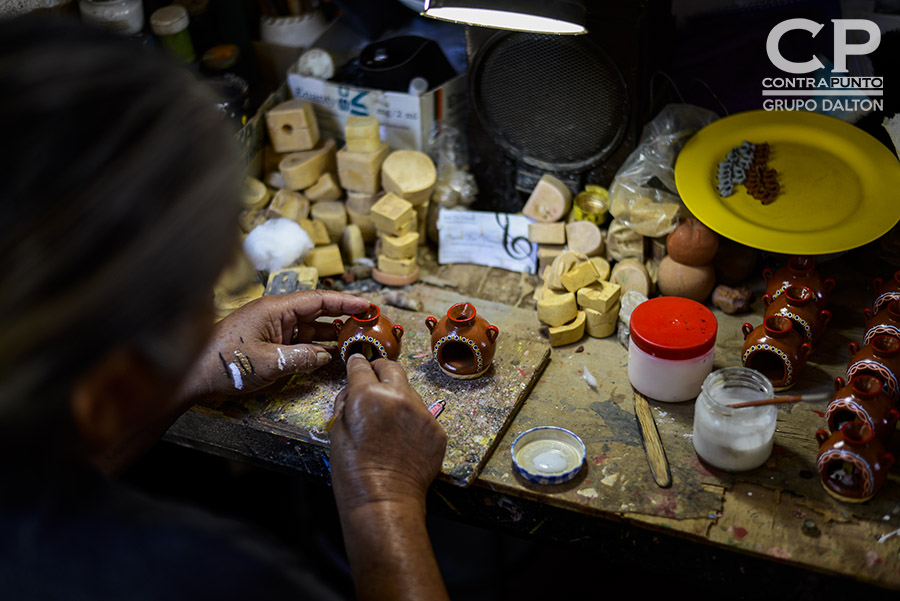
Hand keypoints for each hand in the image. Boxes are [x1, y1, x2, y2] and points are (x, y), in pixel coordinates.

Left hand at [179, 290, 369, 401]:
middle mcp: (276, 314)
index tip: (368, 305)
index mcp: (275, 308)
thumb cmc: (224, 364)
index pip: (319, 299)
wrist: (192, 376)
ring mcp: (272, 328)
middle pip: (317, 311)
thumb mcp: (270, 363)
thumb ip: (302, 358)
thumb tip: (325, 356)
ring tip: (355, 339)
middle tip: (368, 323)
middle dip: (343, 316)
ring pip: (310, 327)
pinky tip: (330, 354)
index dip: (346, 302)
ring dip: (331, 333)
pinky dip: (315, 346)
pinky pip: (298, 340)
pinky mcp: (268, 342)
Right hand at [330, 355, 446, 510]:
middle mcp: (398, 398)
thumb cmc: (354, 472)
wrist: (384, 500)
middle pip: (391, 368)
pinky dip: (412, 419)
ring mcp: (422, 413)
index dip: (357, 363)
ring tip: (387, 420)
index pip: (362, 367)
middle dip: (380, 369)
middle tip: (373, 377)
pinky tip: (402, 438)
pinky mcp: (437, 429)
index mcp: (368, 396)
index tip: (357, 362)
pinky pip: (422, 414)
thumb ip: (347, 403)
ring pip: (409, 390)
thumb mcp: (336, 432)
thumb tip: (353, 388)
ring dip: (397, 396)